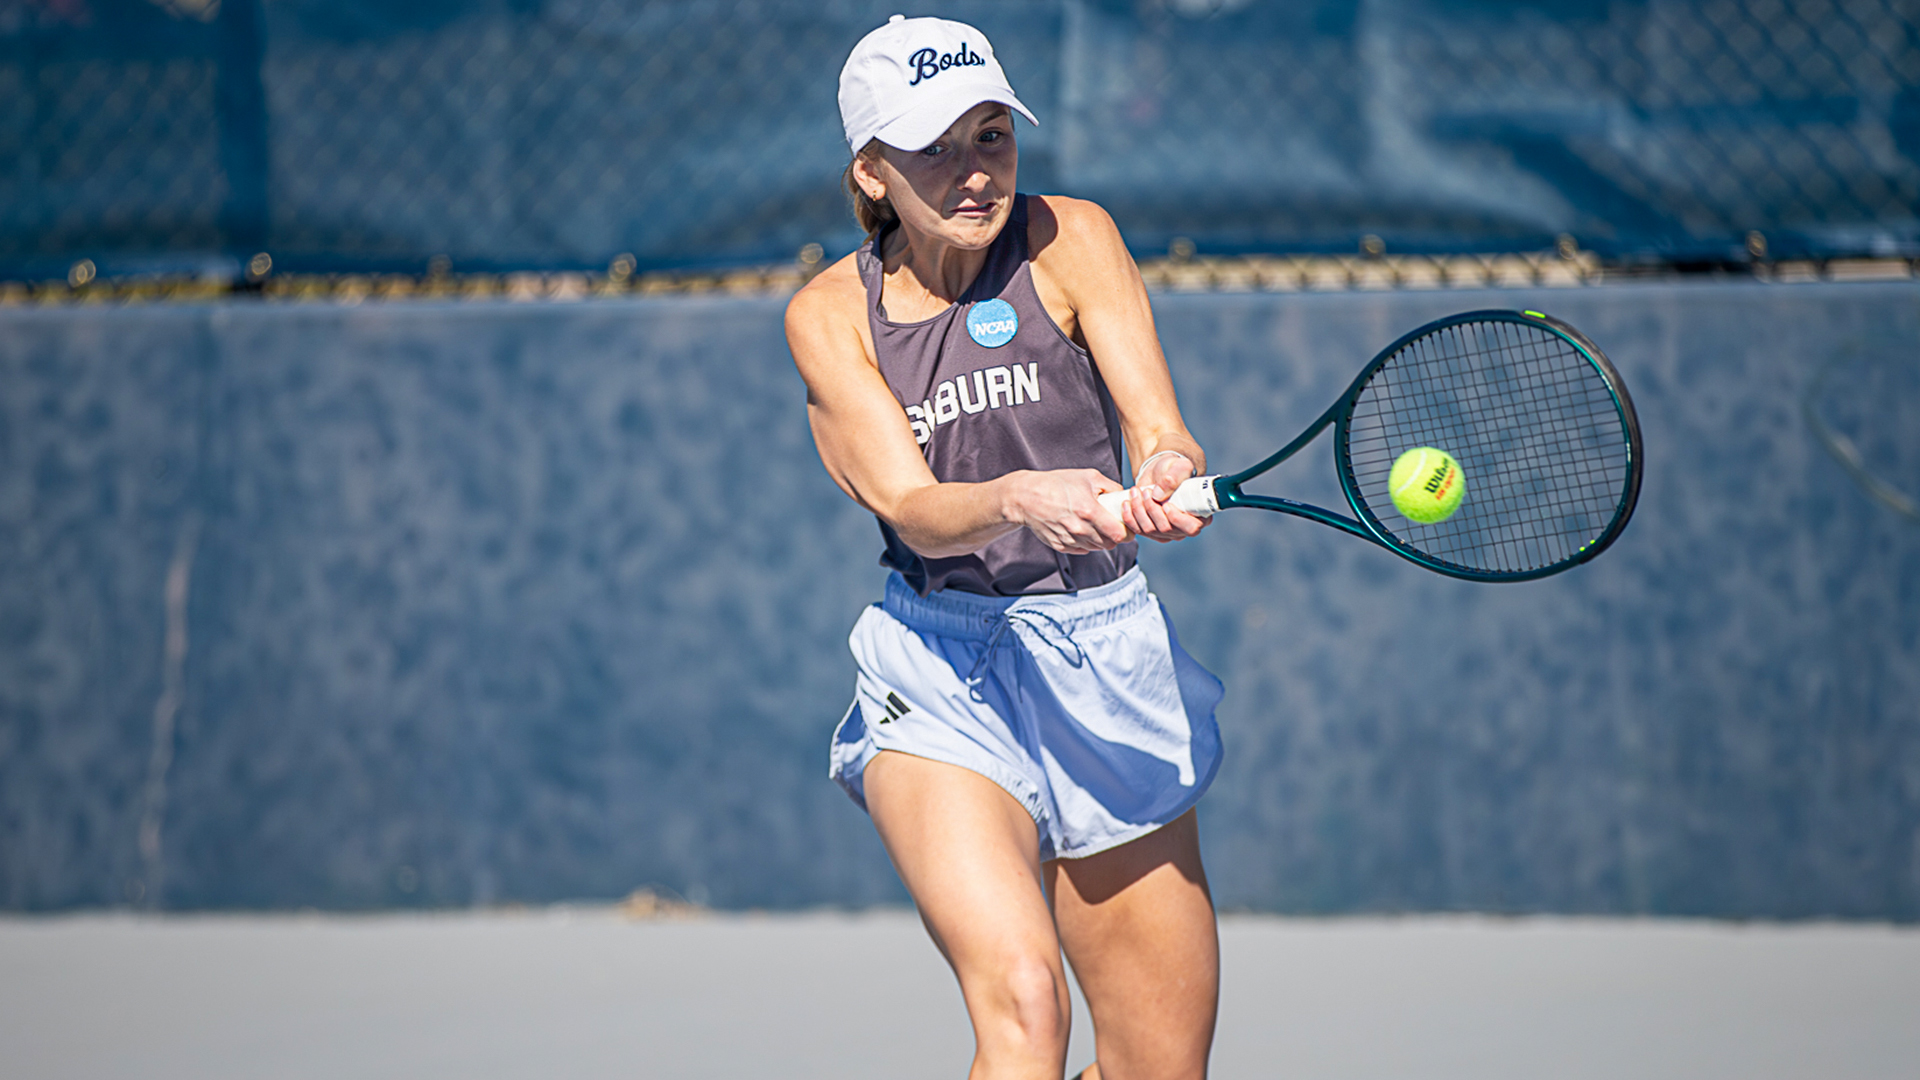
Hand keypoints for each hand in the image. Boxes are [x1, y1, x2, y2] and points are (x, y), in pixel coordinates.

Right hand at [1009, 469, 1132, 554]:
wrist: (1026, 497)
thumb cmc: (1057, 483)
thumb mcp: (1088, 476)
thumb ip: (1111, 487)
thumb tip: (1123, 496)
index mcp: (1089, 512)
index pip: (1118, 535)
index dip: (1126, 532)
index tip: (1125, 526)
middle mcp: (1079, 529)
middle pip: (1109, 544)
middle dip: (1114, 537)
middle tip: (1111, 525)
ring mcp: (1069, 539)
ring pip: (1095, 548)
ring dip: (1099, 540)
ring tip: (1095, 525)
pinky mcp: (1059, 545)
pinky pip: (1080, 549)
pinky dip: (1085, 542)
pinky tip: (1081, 529)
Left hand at [1118, 451, 1208, 543]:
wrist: (1159, 471)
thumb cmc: (1174, 469)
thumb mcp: (1179, 466)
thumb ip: (1174, 477)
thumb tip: (1158, 494)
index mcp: (1199, 514)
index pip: (1191, 527)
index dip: (1177, 519)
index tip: (1166, 505)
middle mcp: (1183, 527)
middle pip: (1166, 529)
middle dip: (1152, 509)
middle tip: (1146, 491)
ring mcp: (1166, 531)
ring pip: (1150, 530)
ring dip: (1139, 510)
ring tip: (1135, 492)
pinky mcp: (1150, 530)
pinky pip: (1138, 530)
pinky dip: (1129, 517)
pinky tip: (1126, 503)